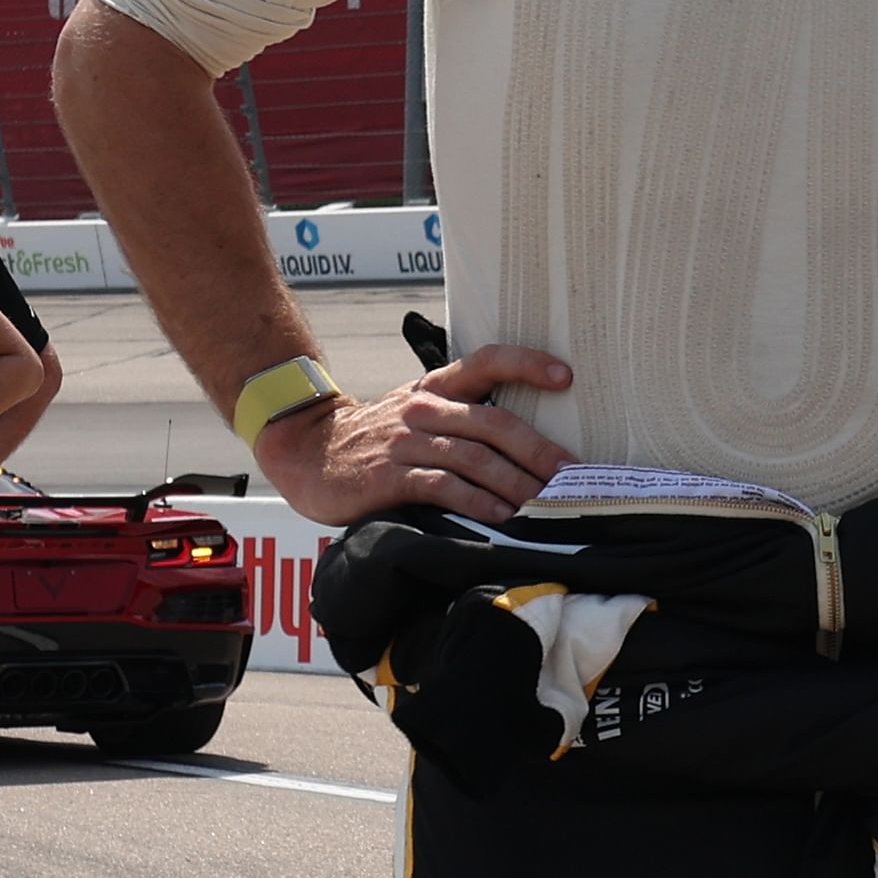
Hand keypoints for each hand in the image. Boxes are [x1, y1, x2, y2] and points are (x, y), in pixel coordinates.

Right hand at [259, 344, 572, 523]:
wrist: (306, 452)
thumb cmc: (378, 439)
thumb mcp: (418, 413)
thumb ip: (463, 418)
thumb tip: (531, 445)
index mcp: (436, 387)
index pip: (487, 362)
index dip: (527, 364)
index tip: (566, 377)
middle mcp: (424, 408)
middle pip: (494, 423)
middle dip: (539, 450)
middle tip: (571, 475)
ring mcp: (406, 441)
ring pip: (474, 457)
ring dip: (516, 483)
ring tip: (546, 503)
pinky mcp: (390, 476)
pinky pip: (443, 486)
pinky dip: (477, 502)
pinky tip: (501, 516)